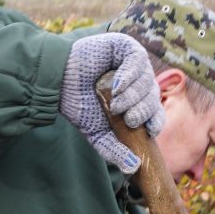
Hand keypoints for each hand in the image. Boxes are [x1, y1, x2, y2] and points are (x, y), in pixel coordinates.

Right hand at [59, 32, 164, 173]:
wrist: (57, 82)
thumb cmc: (78, 104)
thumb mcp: (98, 133)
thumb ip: (114, 150)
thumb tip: (134, 167)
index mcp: (135, 101)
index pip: (156, 112)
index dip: (156, 121)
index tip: (147, 130)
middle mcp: (138, 81)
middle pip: (154, 96)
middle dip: (143, 111)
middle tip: (127, 119)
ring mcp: (133, 62)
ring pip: (147, 80)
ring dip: (133, 96)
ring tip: (115, 103)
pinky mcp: (125, 46)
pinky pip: (138, 60)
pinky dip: (129, 76)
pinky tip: (116, 87)